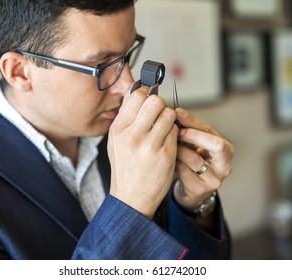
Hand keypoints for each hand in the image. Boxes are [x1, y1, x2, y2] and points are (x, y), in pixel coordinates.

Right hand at [108, 88, 178, 218]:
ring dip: (169, 119)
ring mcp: (150, 145)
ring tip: (164, 130)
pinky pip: (176, 131)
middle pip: (155, 101)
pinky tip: (167, 142)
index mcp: (118, 129)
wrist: (131, 198)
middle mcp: (133, 135)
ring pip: (169, 114)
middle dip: (160, 105)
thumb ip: (125, 118)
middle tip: (159, 115)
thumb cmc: (125, 168)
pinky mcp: (166, 154)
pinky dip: (174, 134)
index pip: (136, 96)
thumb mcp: (116, 142)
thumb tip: (135, 93)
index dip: (146, 95)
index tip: (148, 102)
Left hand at [174, 108, 233, 209]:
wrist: (193, 189)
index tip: (178, 113)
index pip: (211, 131)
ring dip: (178, 149)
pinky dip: (174, 162)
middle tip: (176, 131)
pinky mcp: (200, 189)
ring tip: (169, 145)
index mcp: (227, 150)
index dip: (193, 121)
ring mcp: (214, 179)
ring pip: (194, 158)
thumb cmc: (194, 161)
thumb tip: (177, 112)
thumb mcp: (197, 145)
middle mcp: (225, 165)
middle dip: (193, 135)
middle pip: (215, 144)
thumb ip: (191, 130)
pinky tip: (169, 159)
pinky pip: (184, 171)